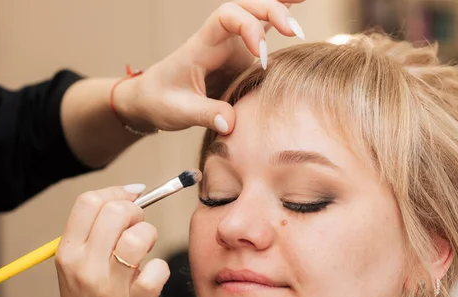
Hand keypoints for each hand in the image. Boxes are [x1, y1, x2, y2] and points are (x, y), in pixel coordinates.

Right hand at [54, 185, 169, 296]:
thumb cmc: (89, 296)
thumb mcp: (76, 262)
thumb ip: (95, 229)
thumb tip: (131, 191)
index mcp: (68, 251)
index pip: (88, 202)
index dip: (115, 193)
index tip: (131, 198)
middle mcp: (85, 265)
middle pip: (115, 212)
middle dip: (135, 212)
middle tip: (137, 227)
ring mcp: (110, 285)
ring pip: (138, 237)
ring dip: (149, 235)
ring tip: (145, 249)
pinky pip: (157, 269)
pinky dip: (160, 268)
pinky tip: (152, 275)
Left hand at [116, 0, 305, 133]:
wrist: (153, 98)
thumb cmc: (161, 100)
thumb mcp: (178, 111)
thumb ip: (205, 115)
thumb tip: (231, 124)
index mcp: (202, 44)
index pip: (227, 17)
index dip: (248, 27)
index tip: (260, 55)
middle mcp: (219, 39)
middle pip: (247, 6)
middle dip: (272, 11)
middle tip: (295, 33)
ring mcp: (232, 45)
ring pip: (257, 13)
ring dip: (281, 8)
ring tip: (304, 12)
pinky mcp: (241, 56)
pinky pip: (262, 29)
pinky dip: (280, 16)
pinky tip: (299, 7)